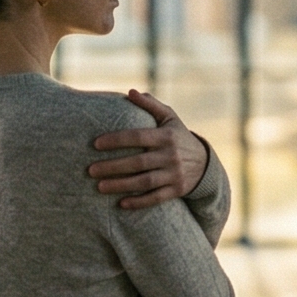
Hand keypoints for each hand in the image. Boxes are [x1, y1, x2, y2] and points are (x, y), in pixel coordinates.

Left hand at [88, 90, 211, 210]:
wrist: (205, 163)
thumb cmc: (178, 136)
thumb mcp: (169, 117)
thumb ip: (150, 104)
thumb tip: (130, 92)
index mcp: (166, 136)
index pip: (138, 137)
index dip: (116, 140)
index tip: (96, 144)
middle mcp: (171, 155)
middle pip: (137, 163)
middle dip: (112, 167)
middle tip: (91, 170)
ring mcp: (174, 174)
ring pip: (144, 182)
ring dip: (120, 185)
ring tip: (99, 187)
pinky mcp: (177, 190)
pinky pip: (156, 198)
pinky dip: (139, 202)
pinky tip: (121, 204)